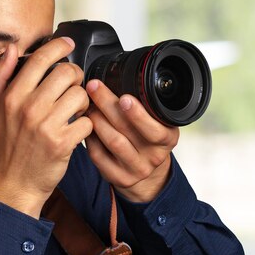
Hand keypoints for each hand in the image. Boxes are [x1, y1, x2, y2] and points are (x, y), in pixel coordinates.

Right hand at [0, 38, 92, 217]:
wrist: (12, 184)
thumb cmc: (4, 145)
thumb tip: (11, 49)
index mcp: (12, 96)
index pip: (41, 59)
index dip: (59, 47)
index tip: (68, 45)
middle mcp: (29, 108)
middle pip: (67, 73)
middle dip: (74, 76)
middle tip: (71, 85)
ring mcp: (47, 126)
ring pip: (80, 96)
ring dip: (81, 102)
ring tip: (72, 110)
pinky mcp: (63, 143)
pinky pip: (87, 121)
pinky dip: (85, 124)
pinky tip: (75, 129)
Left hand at [84, 79, 178, 202]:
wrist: (147, 174)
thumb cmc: (148, 140)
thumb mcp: (157, 123)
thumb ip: (147, 107)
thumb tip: (120, 76)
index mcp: (167, 138)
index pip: (155, 129)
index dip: (138, 114)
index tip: (124, 97)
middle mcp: (154, 156)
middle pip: (127, 130)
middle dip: (108, 105)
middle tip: (94, 87)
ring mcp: (136, 169)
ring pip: (113, 142)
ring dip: (97, 120)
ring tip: (89, 106)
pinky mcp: (119, 178)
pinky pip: (100, 156)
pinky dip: (90, 138)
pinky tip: (86, 126)